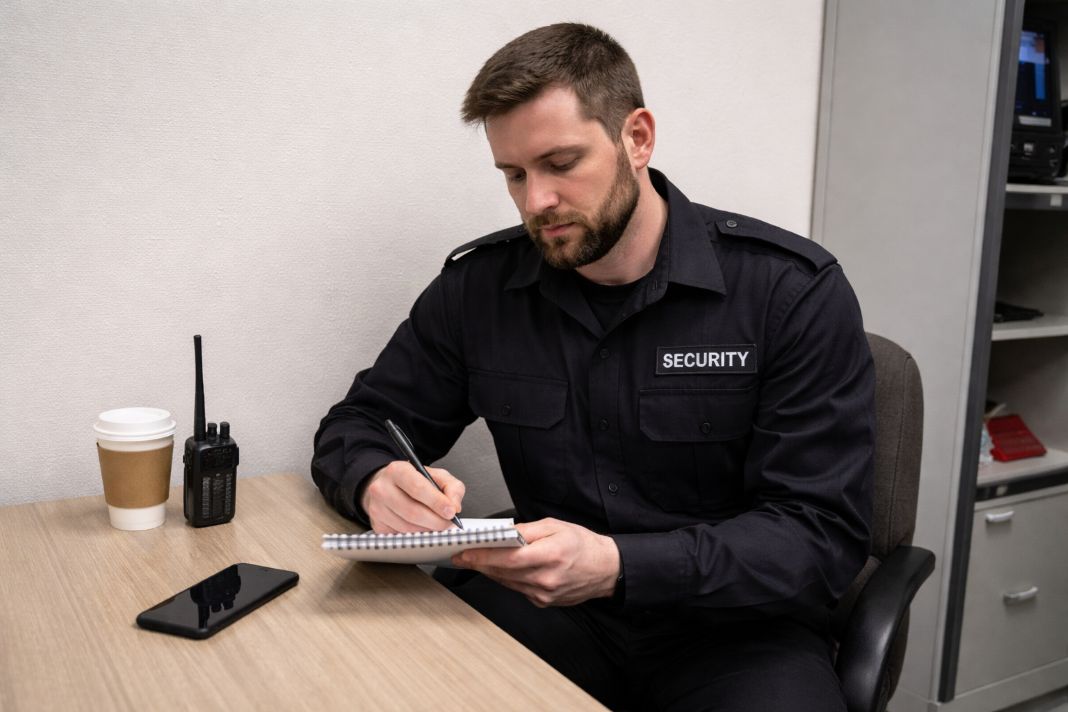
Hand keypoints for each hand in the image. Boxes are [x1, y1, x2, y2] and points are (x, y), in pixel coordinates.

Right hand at [360, 461, 464, 532]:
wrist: (390, 486)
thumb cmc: (415, 481)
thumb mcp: (437, 476)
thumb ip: (452, 487)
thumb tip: (455, 506)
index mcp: (398, 470)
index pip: (418, 488)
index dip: (436, 502)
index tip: (451, 512)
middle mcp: (382, 488)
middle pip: (412, 511)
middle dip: (436, 521)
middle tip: (448, 523)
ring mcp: (376, 508)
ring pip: (407, 527)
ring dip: (427, 530)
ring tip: (437, 525)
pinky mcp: (377, 525)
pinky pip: (401, 536)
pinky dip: (417, 536)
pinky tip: (423, 528)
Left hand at [452, 518, 619, 606]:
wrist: (605, 569)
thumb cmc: (583, 545)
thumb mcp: (556, 526)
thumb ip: (528, 530)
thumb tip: (504, 533)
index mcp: (550, 556)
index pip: (508, 559)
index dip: (483, 557)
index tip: (466, 552)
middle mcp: (546, 579)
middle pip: (503, 573)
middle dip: (479, 563)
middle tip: (462, 555)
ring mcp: (544, 594)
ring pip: (507, 583)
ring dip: (489, 572)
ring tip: (475, 560)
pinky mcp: (543, 602)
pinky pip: (517, 589)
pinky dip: (506, 579)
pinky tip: (500, 570)